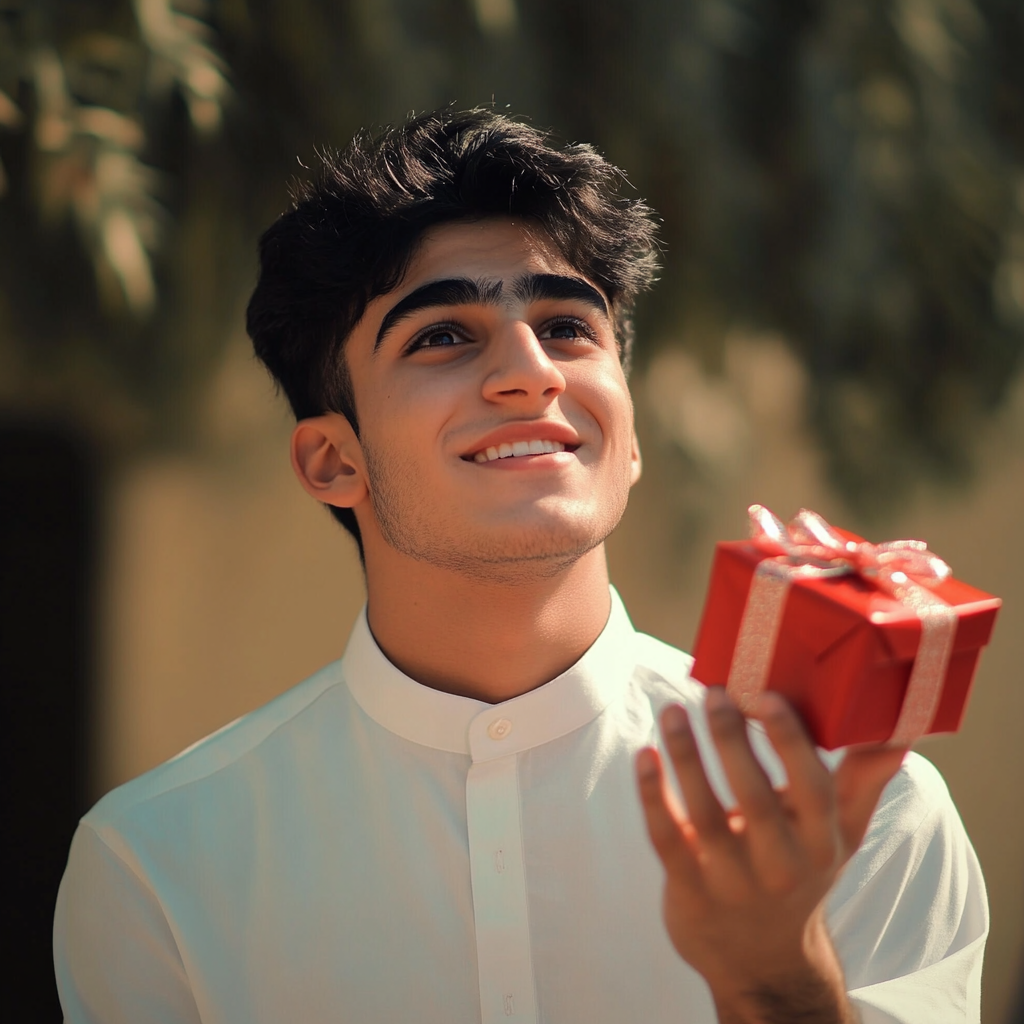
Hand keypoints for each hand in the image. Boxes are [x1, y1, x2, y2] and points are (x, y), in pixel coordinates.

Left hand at [635, 687, 906, 1023]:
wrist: (762, 962)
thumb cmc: (801, 873)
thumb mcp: (840, 835)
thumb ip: (864, 781)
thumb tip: (900, 730)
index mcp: (820, 842)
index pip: (811, 786)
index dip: (788, 740)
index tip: (764, 695)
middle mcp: (780, 864)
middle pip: (754, 797)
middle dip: (731, 739)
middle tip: (713, 692)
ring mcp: (731, 881)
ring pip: (704, 813)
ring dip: (685, 757)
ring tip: (672, 711)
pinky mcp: (689, 889)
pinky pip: (667, 838)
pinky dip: (652, 796)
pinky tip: (644, 755)